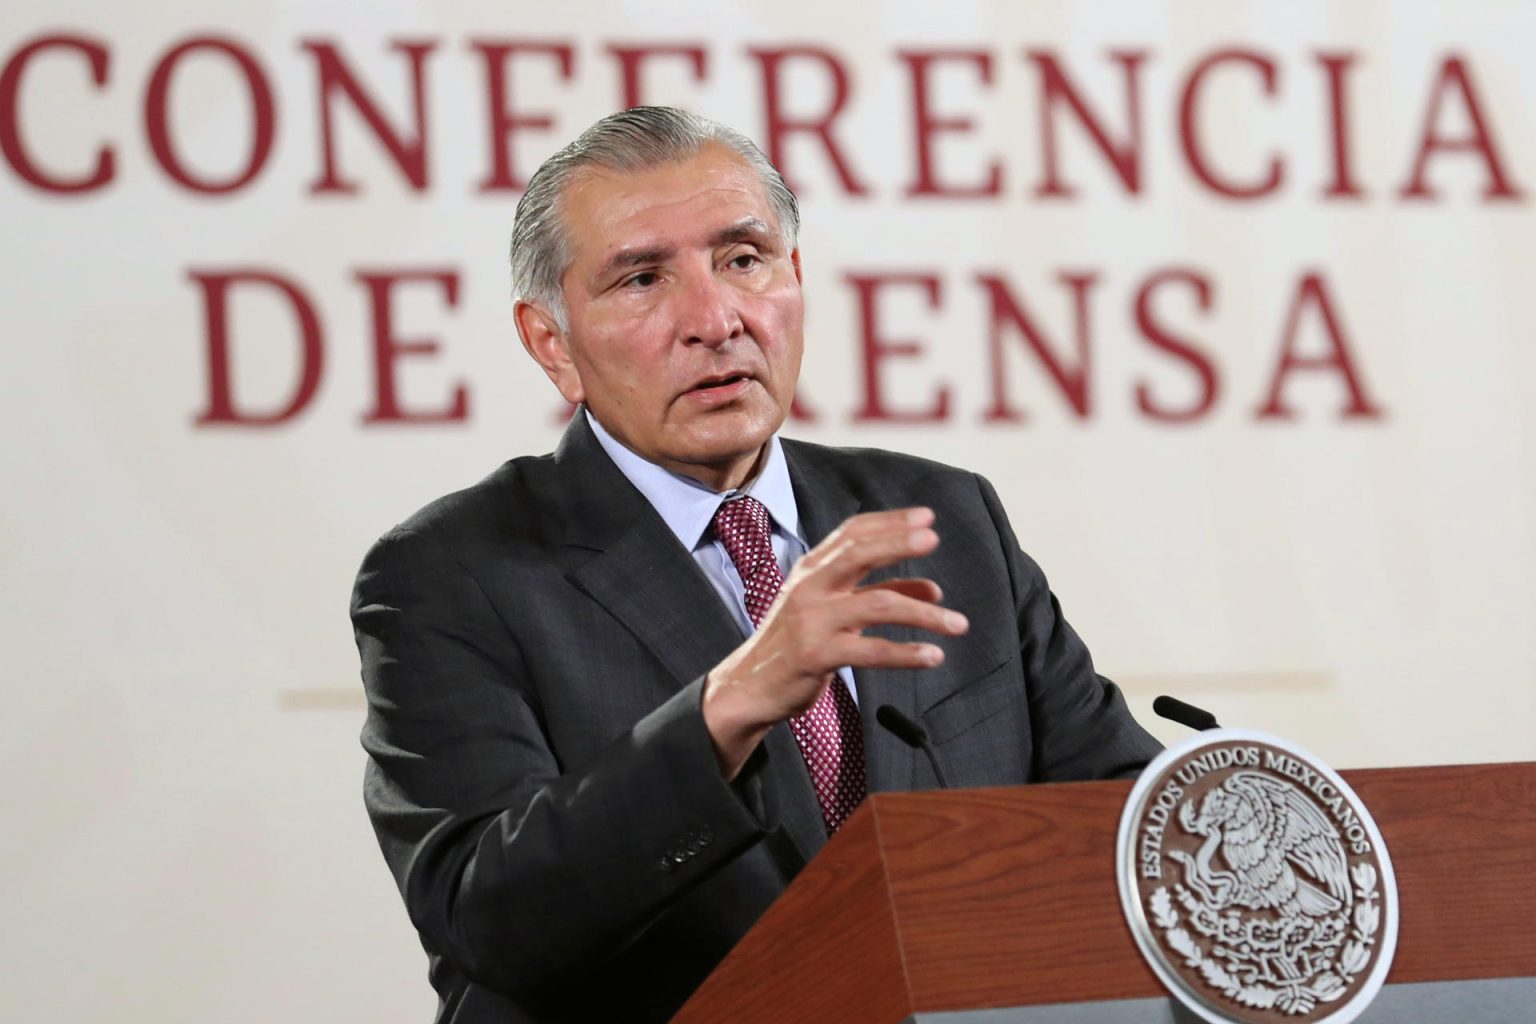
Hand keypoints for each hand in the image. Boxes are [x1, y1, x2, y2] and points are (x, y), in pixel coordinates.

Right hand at [701, 506, 968, 777]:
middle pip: (858, 553)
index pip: (852, 532)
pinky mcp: (817, 655)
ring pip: (877, 605)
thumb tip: (935, 591)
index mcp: (812, 570)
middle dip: (898, 543)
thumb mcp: (835, 610)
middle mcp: (810, 587)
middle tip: (933, 539)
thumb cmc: (797, 643)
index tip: (927, 518)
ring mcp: (812, 620)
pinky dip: (907, 653)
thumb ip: (880, 594)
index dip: (890, 522)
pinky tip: (932, 655)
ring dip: (923, 614)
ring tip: (958, 624)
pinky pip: (871, 651)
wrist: (751, 685)